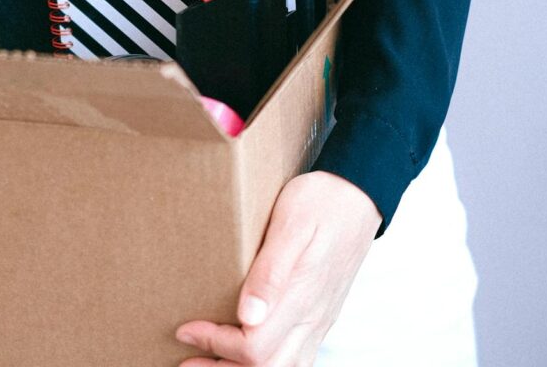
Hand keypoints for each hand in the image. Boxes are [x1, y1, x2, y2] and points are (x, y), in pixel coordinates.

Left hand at [175, 171, 381, 365]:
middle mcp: (313, 318)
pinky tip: (244, 352)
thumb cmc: (320, 203)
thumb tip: (247, 316)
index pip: (255, 347)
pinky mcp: (321, 318)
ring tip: (209, 360)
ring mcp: (319, 321)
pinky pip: (296, 357)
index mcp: (302, 296)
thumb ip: (270, 272)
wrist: (359, 196)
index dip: (216, 344)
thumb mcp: (291, 225)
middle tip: (188, 358)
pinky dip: (267, 363)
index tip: (187, 328)